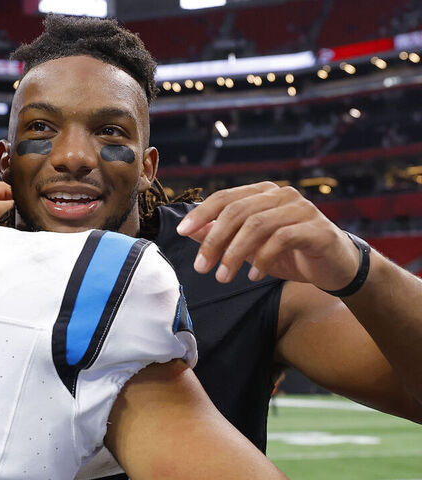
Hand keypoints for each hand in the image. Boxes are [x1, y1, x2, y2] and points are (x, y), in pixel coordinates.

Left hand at [176, 182, 358, 290]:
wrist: (335, 267)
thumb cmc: (289, 253)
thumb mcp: (250, 246)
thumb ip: (222, 235)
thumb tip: (190, 231)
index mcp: (263, 193)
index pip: (225, 198)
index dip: (201, 214)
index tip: (182, 232)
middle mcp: (281, 195)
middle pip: (237, 211)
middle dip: (214, 241)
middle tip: (201, 267)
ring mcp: (301, 209)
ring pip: (257, 225)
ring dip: (235, 253)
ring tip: (223, 277)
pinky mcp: (317, 228)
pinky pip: (282, 239)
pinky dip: (263, 258)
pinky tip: (254, 275)